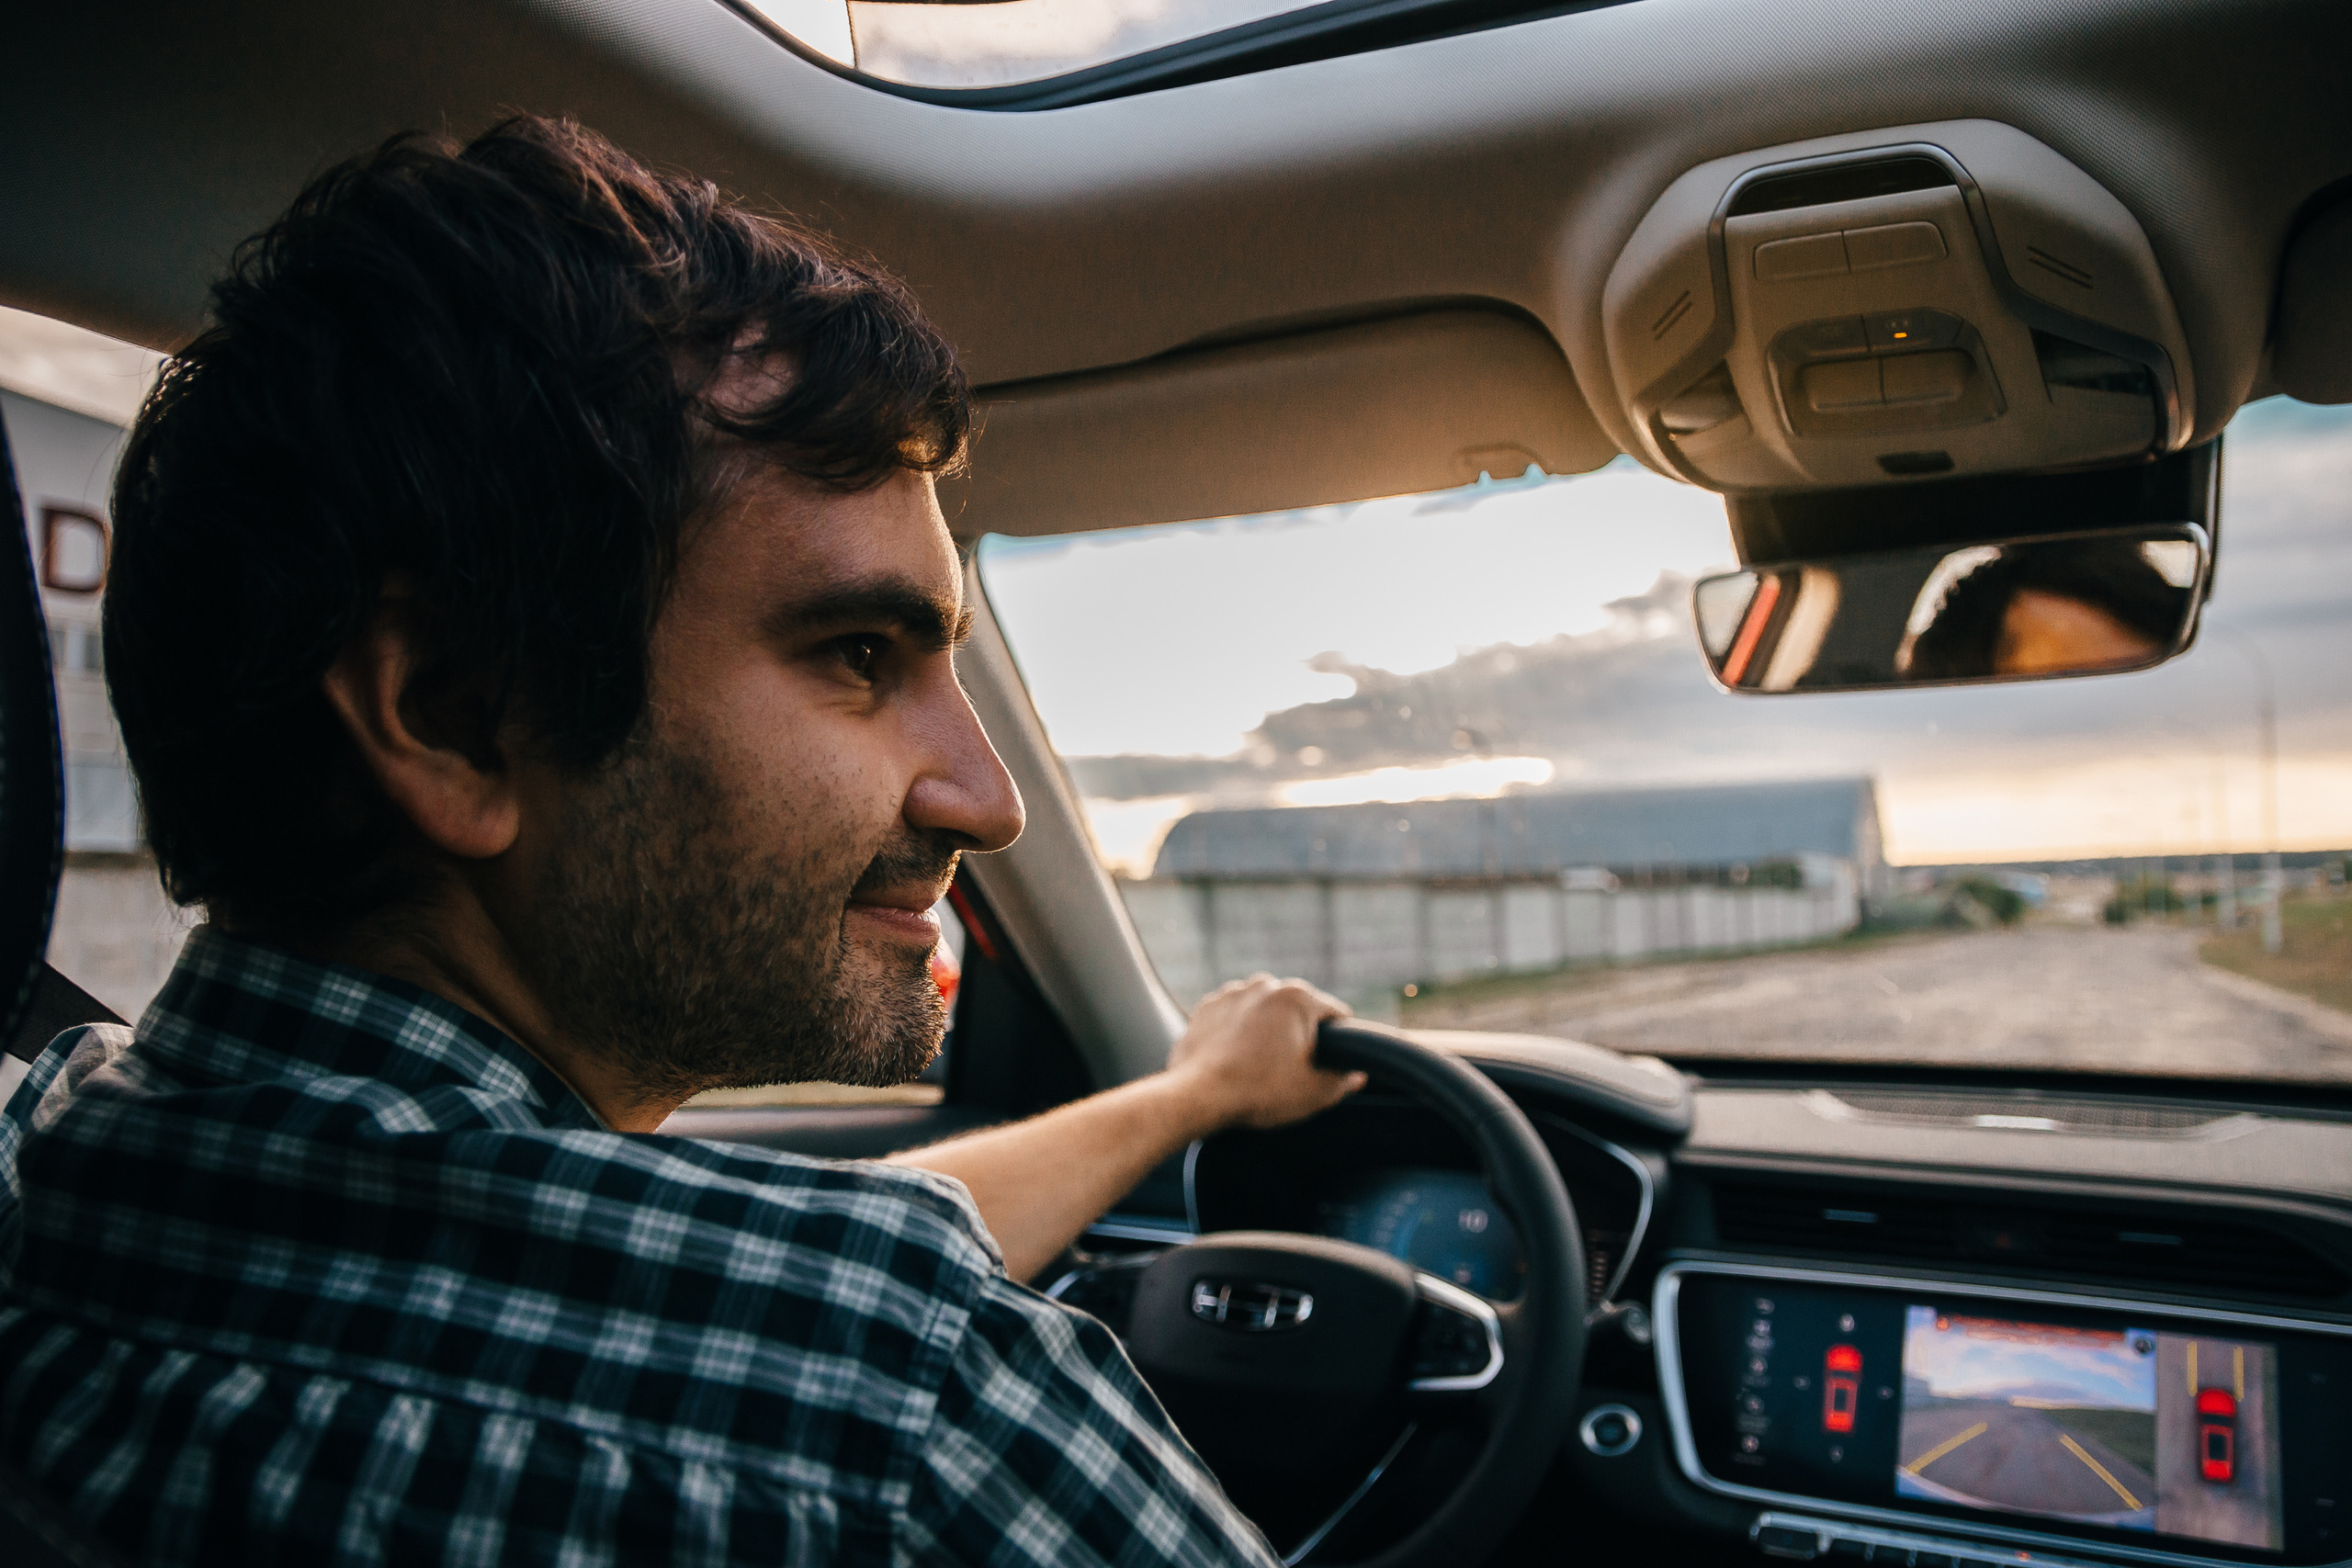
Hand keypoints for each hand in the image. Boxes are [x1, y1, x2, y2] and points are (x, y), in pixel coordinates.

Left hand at [1164, 973, 1365, 1132]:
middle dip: (1299, 1036)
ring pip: (1264, 1013)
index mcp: (1297, 997)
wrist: (1197, 1097)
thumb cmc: (1259, 1092)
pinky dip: (1238, 1034)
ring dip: (1267, 1033)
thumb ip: (1344, 1081)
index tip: (1329, 1065)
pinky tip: (1236, 1061)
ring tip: (1259, 1068)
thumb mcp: (1314, 1093)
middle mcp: (1264, 984)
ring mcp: (1231, 993)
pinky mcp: (1206, 1008)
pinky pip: (1234, 1018)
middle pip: (1298, 1012)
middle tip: (1290, 1072)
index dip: (1340, 1043)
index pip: (1336, 1015)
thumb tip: (1356, 1075)